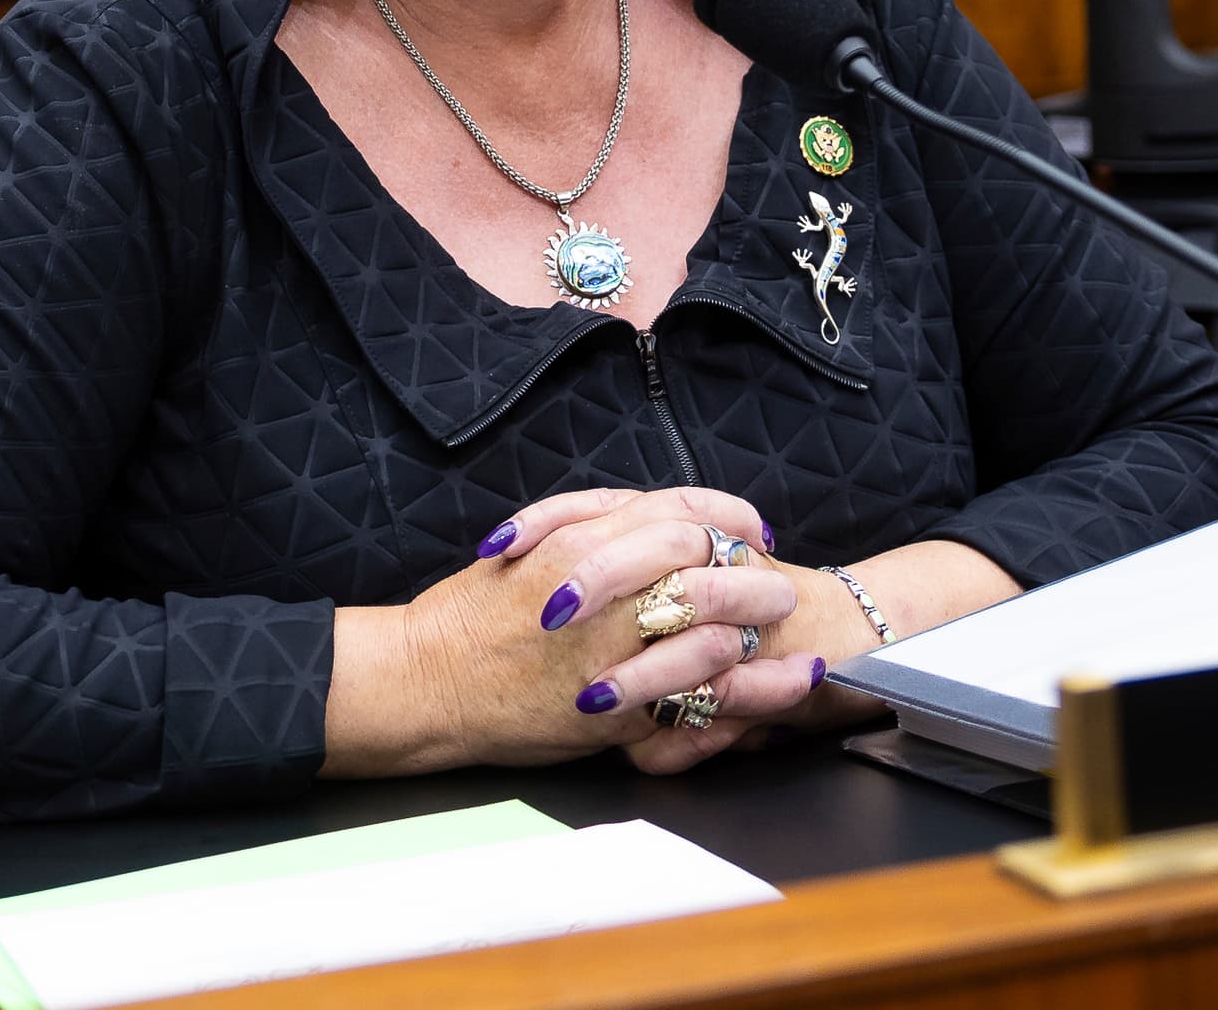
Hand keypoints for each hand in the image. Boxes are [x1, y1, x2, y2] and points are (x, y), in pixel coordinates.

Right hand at [323, 487, 811, 777]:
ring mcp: (611, 650)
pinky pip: (700, 694)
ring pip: (713, 625)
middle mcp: (600, 588)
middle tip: (777, 581)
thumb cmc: (473, 616)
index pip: (677, 509)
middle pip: (706, 561)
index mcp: (579, 540)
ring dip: (759, 623)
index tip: (750, 528)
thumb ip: (592, 527)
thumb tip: (656, 519)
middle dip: (753, 569)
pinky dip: (750, 687)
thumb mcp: (528, 545)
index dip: (727, 513)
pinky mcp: (618, 709)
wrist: (428, 682)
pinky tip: (782, 680)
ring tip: (789, 629)